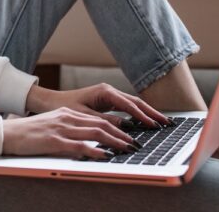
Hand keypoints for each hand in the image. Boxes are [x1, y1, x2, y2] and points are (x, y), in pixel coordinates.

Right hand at [1, 107, 138, 158]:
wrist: (7, 133)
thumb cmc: (27, 133)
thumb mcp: (51, 126)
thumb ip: (69, 130)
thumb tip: (88, 141)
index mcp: (67, 113)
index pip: (98, 119)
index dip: (117, 127)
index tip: (129, 136)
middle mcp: (67, 118)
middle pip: (101, 124)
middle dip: (121, 135)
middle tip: (135, 144)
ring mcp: (61, 129)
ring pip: (95, 133)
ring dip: (114, 142)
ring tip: (127, 149)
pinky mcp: (54, 141)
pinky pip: (79, 145)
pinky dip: (95, 150)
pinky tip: (105, 155)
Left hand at [25, 83, 171, 129]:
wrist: (51, 102)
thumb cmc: (64, 107)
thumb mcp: (84, 116)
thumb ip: (105, 121)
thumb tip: (126, 127)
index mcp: (105, 92)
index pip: (129, 105)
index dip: (143, 116)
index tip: (154, 125)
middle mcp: (109, 91)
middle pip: (136, 102)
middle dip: (152, 112)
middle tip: (167, 123)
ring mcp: (109, 95)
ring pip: (133, 104)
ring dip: (147, 113)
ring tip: (162, 123)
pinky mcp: (108, 101)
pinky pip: (127, 107)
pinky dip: (138, 114)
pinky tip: (147, 122)